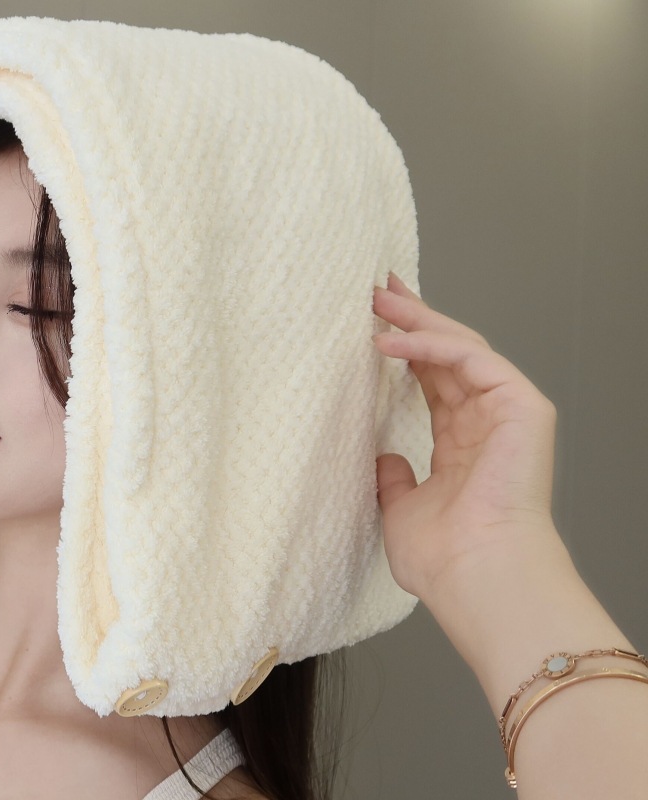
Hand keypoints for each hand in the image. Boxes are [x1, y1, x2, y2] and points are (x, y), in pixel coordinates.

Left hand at [372, 273, 558, 605]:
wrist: (474, 575)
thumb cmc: (444, 557)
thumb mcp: (401, 509)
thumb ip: (394, 480)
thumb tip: (384, 460)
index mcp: (462, 442)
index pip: (433, 379)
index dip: (407, 347)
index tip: (376, 321)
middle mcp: (485, 421)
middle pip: (446, 353)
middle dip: (412, 317)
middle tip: (377, 290)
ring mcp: (506, 410)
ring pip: (460, 346)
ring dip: (417, 319)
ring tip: (378, 299)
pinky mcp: (521, 405)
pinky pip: (470, 359)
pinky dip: (430, 344)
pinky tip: (391, 339)